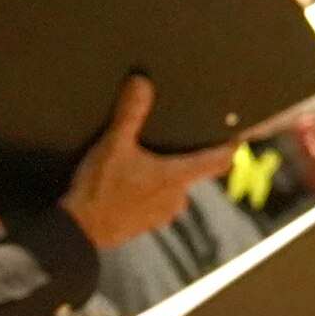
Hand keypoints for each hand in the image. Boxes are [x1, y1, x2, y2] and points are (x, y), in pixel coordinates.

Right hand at [59, 74, 225, 255]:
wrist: (78, 233)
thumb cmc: (100, 188)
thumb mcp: (113, 145)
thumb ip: (130, 114)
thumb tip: (142, 82)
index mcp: (177, 176)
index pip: (218, 161)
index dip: (229, 148)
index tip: (236, 138)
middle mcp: (177, 198)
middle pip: (193, 173)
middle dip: (184, 159)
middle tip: (170, 143)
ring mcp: (162, 214)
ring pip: (174, 189)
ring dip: (165, 177)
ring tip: (145, 163)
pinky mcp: (146, 225)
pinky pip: (157, 204)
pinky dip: (150, 193)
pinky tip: (129, 186)